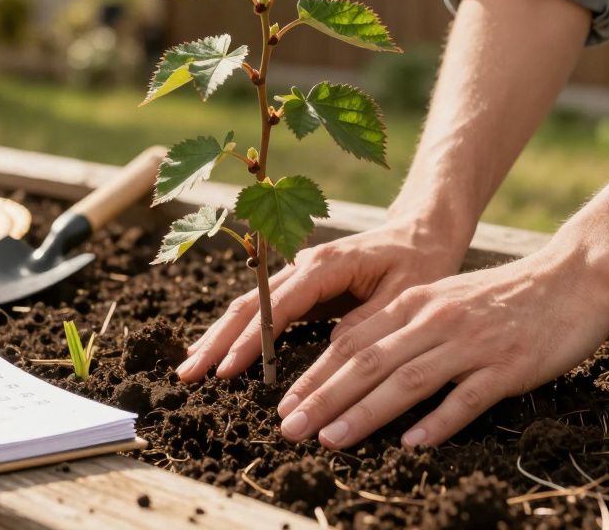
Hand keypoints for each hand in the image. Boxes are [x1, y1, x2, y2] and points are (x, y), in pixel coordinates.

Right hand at [175, 221, 464, 381]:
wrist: (422, 233)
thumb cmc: (419, 263)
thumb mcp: (403, 296)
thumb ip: (365, 322)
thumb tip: (329, 353)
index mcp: (325, 265)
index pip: (275, 308)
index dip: (249, 342)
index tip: (225, 371)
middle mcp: (302, 264)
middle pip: (248, 305)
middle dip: (216, 341)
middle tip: (187, 375)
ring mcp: (297, 274)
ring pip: (248, 307)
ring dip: (218, 338)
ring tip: (190, 368)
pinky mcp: (300, 286)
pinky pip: (261, 310)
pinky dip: (237, 333)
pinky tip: (219, 353)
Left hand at [275, 248, 608, 449]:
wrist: (572, 278)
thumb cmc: (505, 296)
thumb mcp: (444, 300)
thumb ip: (403, 327)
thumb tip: (357, 363)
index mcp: (414, 303)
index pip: (351, 343)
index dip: (314, 376)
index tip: (284, 406)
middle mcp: (434, 320)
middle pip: (367, 363)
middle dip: (322, 399)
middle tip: (288, 429)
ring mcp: (470, 343)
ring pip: (406, 381)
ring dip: (364, 413)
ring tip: (330, 439)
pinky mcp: (507, 366)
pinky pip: (465, 397)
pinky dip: (436, 422)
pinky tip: (411, 444)